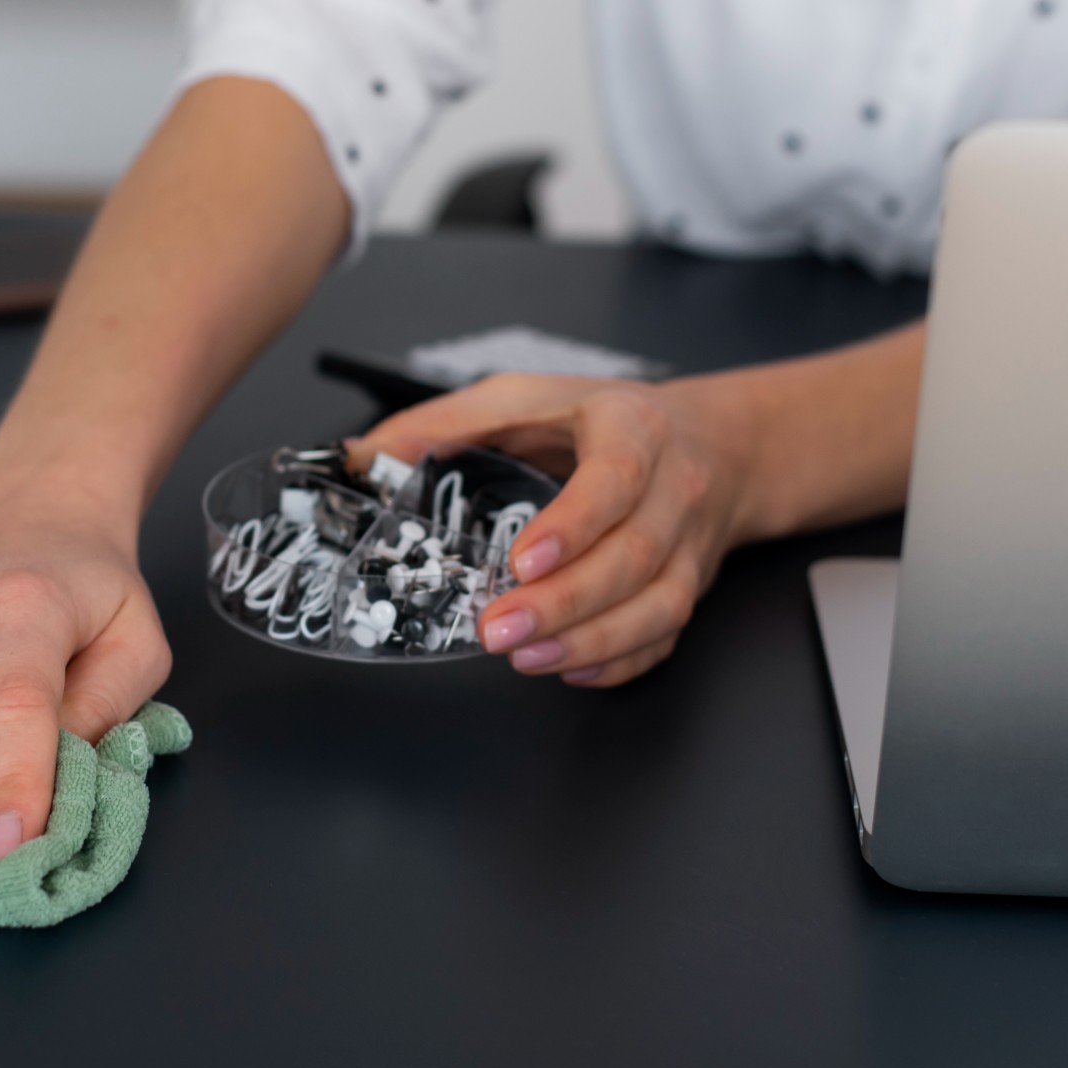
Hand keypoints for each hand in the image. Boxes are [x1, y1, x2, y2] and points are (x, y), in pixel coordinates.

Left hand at [351, 373, 758, 686]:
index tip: (521, 562)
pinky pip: (667, 635)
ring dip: (591, 640)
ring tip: (526, 658)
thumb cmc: (598, 420)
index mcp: (631, 429)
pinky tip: (571, 669)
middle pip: (632, 556)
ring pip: (659, 605)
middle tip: (496, 631)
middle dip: (563, 603)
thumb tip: (360, 458)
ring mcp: (687, 544)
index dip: (572, 526)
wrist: (707, 440)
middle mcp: (671, 488)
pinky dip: (622, 661)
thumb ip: (444, 425)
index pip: (614, 480)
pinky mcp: (690, 584)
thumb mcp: (522, 398)